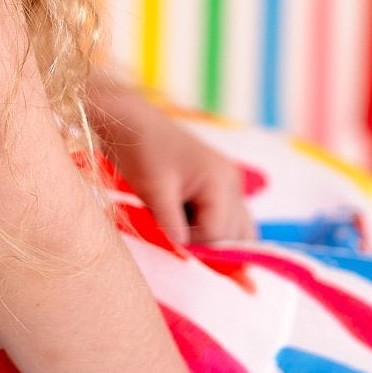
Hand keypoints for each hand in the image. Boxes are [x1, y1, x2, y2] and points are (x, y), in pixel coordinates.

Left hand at [86, 71, 255, 246]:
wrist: (133, 124)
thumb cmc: (142, 151)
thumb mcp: (153, 190)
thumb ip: (171, 222)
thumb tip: (184, 248)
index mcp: (220, 181)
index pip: (218, 233)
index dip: (193, 241)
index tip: (167, 233)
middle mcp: (232, 182)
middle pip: (234, 234)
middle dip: (204, 240)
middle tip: (173, 228)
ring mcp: (228, 183)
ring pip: (238, 229)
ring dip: (213, 237)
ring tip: (183, 226)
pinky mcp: (218, 185)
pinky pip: (228, 218)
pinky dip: (212, 227)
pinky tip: (187, 220)